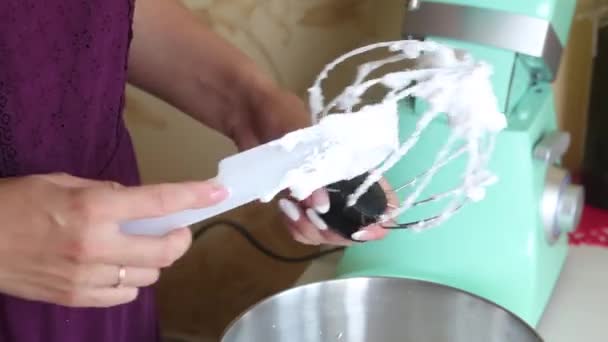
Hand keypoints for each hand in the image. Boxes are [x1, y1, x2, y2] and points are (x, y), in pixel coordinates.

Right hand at [0, 173, 226, 306]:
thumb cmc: (18, 204)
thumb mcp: (64, 182)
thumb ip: (107, 192)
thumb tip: (137, 201)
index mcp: (94, 209)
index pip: (158, 202)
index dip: (193, 196)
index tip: (216, 192)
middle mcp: (97, 245)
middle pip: (165, 251)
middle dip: (179, 239)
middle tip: (175, 230)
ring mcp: (88, 276)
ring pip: (149, 275)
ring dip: (152, 260)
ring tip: (135, 248)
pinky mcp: (77, 298)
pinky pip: (125, 294)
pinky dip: (130, 281)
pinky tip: (116, 268)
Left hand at [234, 78, 392, 245]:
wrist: (246, 111)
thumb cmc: (280, 112)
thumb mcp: (300, 134)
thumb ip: (315, 168)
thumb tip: (322, 206)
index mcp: (354, 163)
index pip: (382, 200)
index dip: (377, 220)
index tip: (358, 230)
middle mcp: (342, 183)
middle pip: (354, 224)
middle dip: (335, 229)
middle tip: (311, 217)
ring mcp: (319, 195)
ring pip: (329, 230)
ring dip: (312, 229)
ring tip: (291, 210)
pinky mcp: (297, 202)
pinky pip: (305, 228)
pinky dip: (296, 227)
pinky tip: (286, 212)